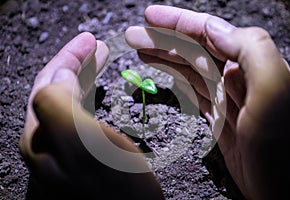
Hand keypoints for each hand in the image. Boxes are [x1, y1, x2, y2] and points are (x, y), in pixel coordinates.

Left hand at [20, 32, 163, 198]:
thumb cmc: (116, 193)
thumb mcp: (85, 146)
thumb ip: (60, 105)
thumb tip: (59, 73)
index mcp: (43, 136)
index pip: (49, 83)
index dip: (69, 57)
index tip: (90, 40)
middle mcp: (48, 142)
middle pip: (57, 89)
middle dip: (77, 63)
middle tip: (97, 46)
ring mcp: (65, 149)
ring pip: (70, 100)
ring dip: (84, 75)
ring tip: (100, 59)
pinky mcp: (83, 154)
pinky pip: (81, 114)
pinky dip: (90, 94)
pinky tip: (97, 91)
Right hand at [125, 5, 289, 198]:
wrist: (287, 190)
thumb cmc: (288, 149)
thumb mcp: (276, 92)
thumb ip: (252, 51)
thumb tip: (215, 29)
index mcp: (251, 66)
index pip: (208, 35)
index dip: (178, 23)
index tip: (151, 18)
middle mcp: (239, 78)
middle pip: (193, 50)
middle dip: (163, 40)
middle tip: (135, 36)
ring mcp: (227, 99)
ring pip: (190, 69)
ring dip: (165, 58)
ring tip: (142, 51)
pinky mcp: (220, 118)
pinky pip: (194, 91)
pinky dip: (177, 80)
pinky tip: (166, 73)